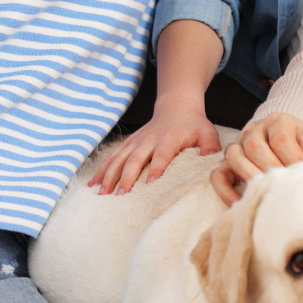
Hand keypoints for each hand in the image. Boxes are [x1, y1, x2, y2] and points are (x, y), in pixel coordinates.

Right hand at [91, 104, 222, 194]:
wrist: (176, 107)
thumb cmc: (194, 125)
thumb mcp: (207, 132)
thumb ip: (210, 146)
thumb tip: (211, 160)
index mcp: (169, 139)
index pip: (161, 155)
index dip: (156, 168)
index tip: (149, 183)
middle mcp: (149, 140)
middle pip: (136, 159)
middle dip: (126, 177)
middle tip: (120, 195)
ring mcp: (136, 142)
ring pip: (119, 158)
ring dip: (109, 175)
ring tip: (102, 193)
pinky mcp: (129, 144)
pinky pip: (112, 157)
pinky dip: (102, 170)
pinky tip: (92, 183)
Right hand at [210, 112, 302, 205]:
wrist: (289, 148)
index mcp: (280, 121)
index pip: (281, 138)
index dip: (292, 160)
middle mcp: (255, 129)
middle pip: (254, 145)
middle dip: (271, 169)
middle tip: (285, 190)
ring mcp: (238, 145)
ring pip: (234, 156)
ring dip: (249, 177)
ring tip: (266, 195)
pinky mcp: (226, 165)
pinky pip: (218, 176)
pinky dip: (226, 191)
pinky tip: (242, 204)